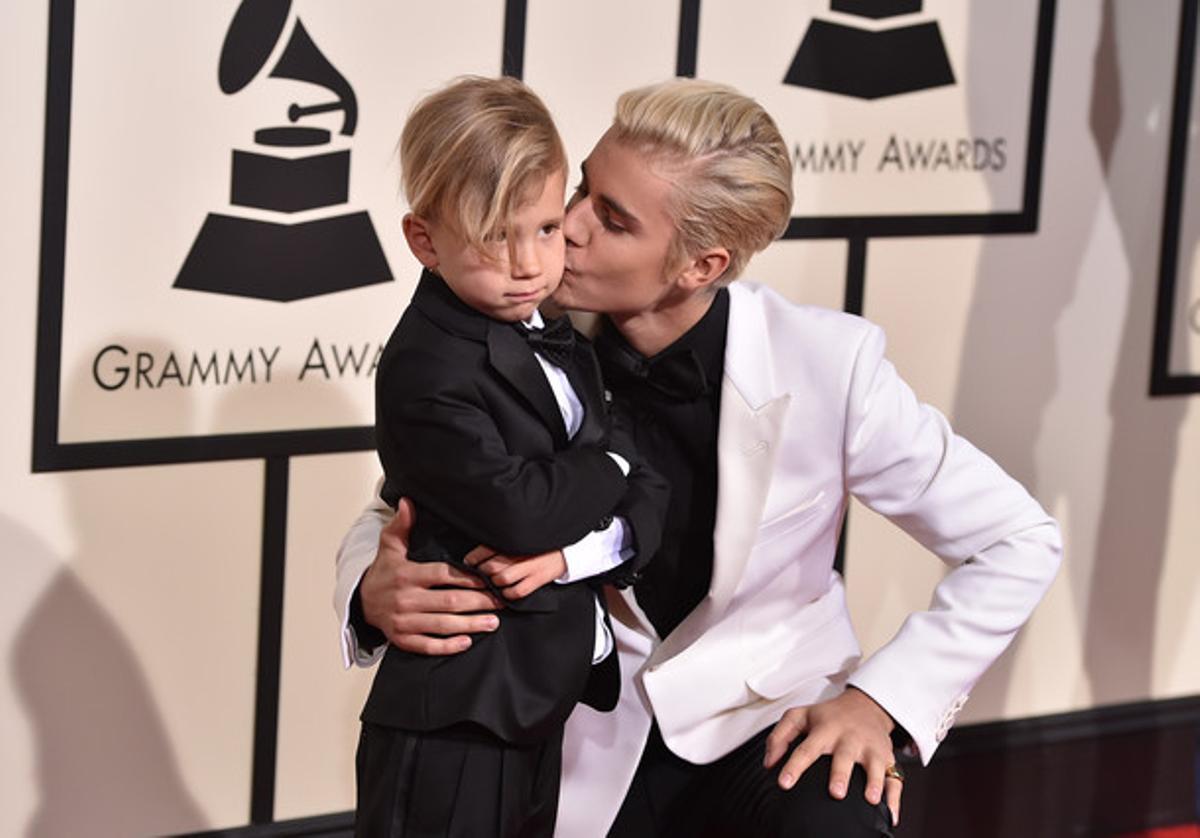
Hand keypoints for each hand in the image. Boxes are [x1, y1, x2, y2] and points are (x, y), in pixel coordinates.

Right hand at [360, 498, 501, 654]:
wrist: (360, 602)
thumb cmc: (384, 572)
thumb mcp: (390, 546)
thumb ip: (402, 525)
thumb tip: (407, 502)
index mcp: (407, 575)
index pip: (442, 575)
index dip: (466, 578)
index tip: (488, 580)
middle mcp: (405, 600)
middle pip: (448, 602)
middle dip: (478, 602)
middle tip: (500, 602)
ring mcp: (403, 622)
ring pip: (442, 625)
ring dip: (470, 625)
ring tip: (492, 622)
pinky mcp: (402, 640)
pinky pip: (427, 646)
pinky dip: (447, 646)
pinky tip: (467, 642)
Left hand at [465, 549, 566, 599]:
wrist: (565, 552)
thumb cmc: (538, 547)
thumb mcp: (520, 540)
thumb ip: (501, 545)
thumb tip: (476, 555)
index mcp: (513, 541)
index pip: (485, 549)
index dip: (473, 558)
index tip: (468, 562)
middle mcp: (520, 553)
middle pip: (491, 566)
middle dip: (483, 572)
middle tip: (480, 575)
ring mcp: (529, 567)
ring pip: (502, 579)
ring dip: (495, 583)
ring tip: (494, 582)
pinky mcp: (537, 579)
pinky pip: (516, 591)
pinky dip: (508, 594)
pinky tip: (506, 591)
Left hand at [763, 687, 902, 826]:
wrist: (865, 705)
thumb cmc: (828, 715)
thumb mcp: (799, 716)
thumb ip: (779, 737)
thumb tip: (768, 764)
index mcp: (825, 730)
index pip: (806, 749)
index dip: (794, 766)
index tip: (784, 783)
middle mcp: (848, 738)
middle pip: (844, 756)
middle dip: (840, 774)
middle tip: (835, 792)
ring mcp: (870, 748)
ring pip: (874, 766)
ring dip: (873, 782)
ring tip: (870, 799)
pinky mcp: (887, 758)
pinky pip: (894, 778)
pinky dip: (894, 798)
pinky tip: (890, 814)